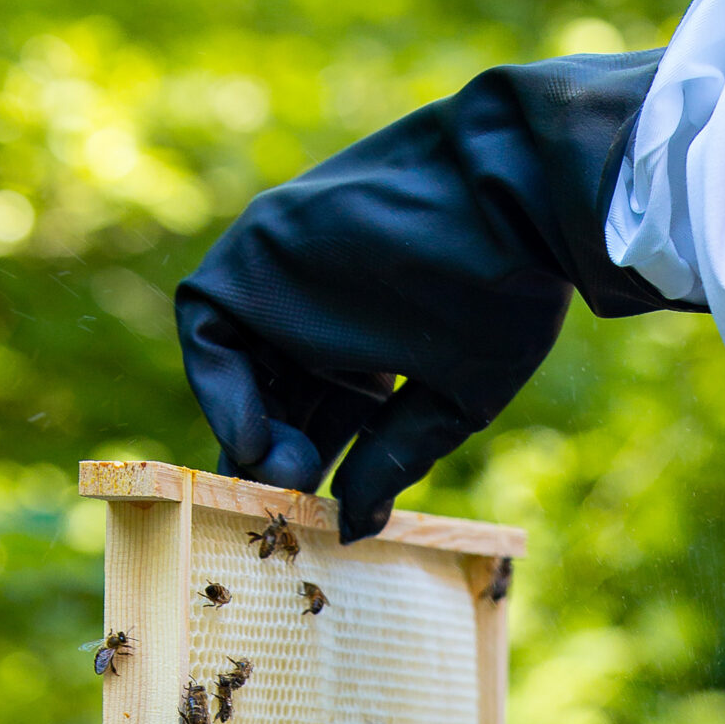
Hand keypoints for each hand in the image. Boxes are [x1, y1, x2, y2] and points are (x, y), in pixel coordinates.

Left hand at [176, 53, 680, 541]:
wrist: (517, 194)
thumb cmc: (504, 295)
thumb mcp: (450, 397)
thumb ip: (393, 458)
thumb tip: (356, 529)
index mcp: (366, 353)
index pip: (315, 422)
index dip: (312, 468)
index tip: (325, 506)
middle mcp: (314, 317)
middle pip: (270, 403)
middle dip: (275, 459)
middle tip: (292, 500)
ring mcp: (283, 281)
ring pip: (236, 370)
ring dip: (247, 431)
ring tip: (280, 473)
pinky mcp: (259, 247)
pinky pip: (207, 324)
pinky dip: (218, 385)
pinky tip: (255, 436)